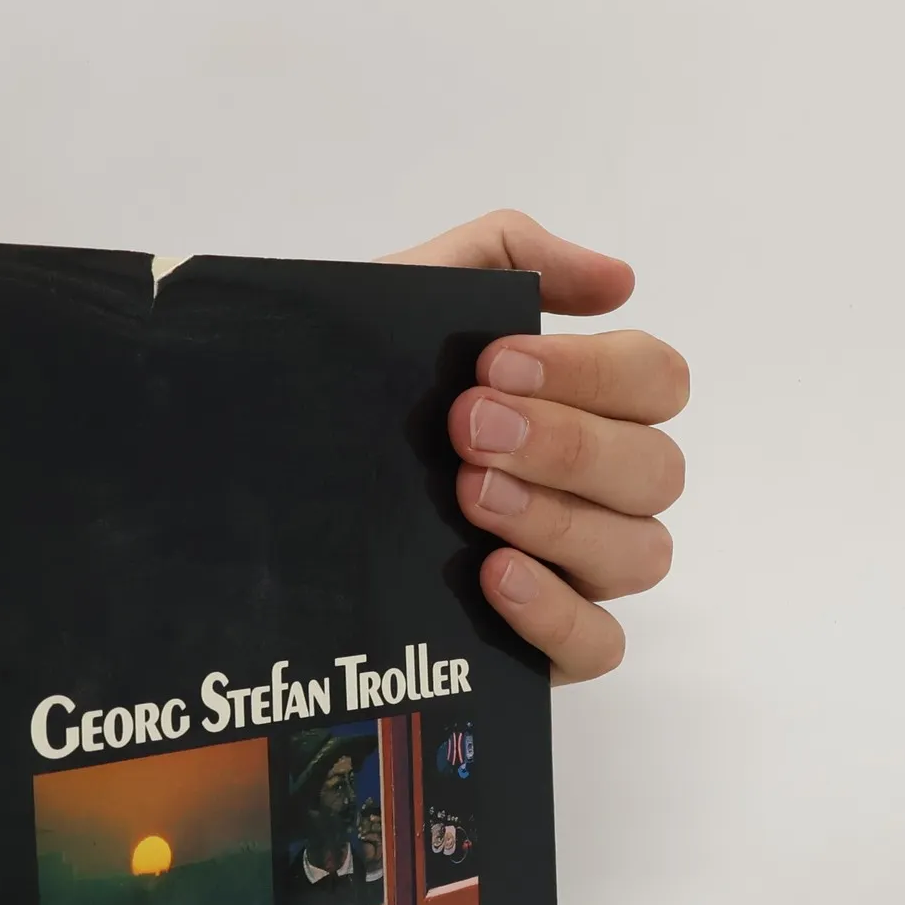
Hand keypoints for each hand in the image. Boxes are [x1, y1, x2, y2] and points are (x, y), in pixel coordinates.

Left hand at [385, 210, 686, 682]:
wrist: (248, 464)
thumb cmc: (340, 385)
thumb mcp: (407, 294)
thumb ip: (508, 256)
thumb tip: (619, 280)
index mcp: (580, 404)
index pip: (655, 382)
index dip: (594, 372)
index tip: (494, 364)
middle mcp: (592, 490)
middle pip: (656, 470)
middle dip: (567, 444)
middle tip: (467, 429)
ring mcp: (571, 572)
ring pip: (639, 554)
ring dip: (559, 519)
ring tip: (470, 497)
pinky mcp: (537, 648)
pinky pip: (598, 644)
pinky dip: (557, 610)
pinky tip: (493, 576)